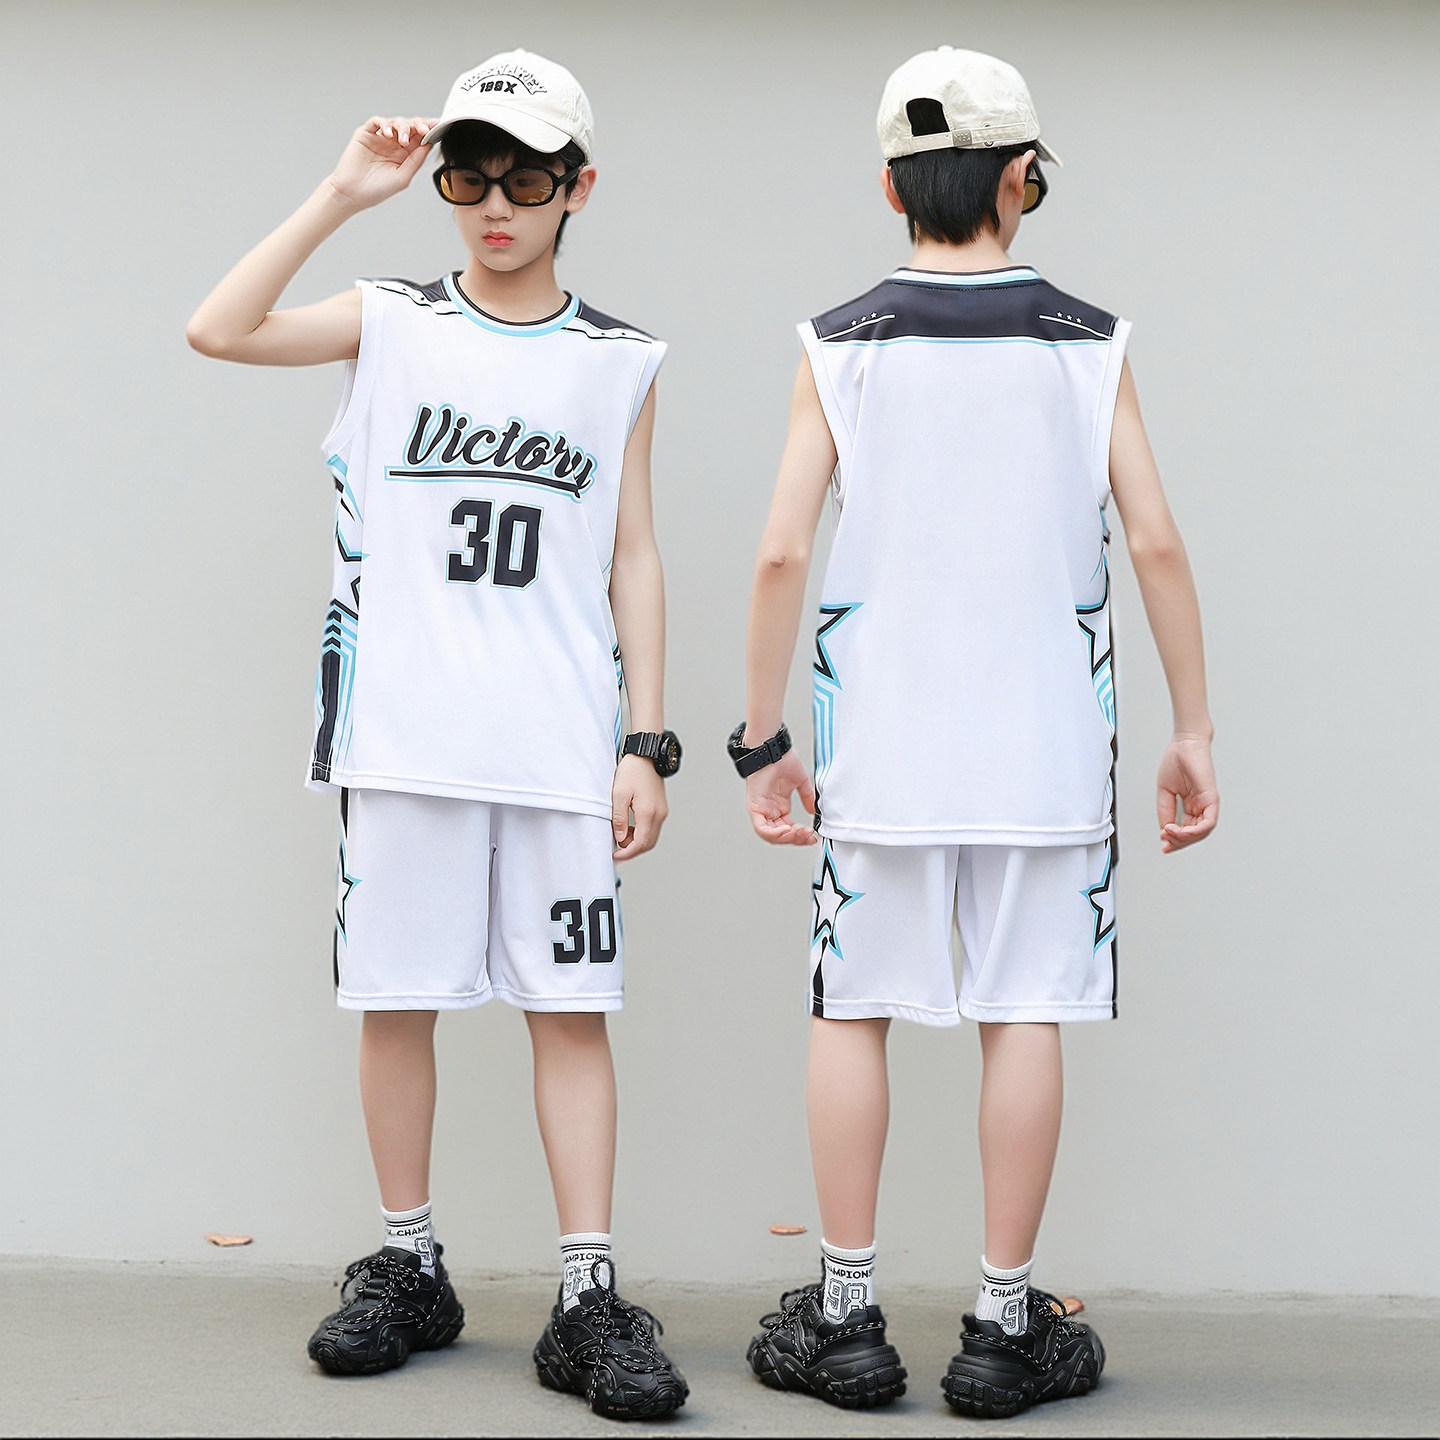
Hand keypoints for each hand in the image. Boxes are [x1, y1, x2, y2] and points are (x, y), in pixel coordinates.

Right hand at [325, 116, 435, 211]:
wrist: (352, 194)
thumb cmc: (377, 190)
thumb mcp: (404, 176)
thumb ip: (416, 160)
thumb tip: (429, 144)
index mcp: (405, 155)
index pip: (419, 139)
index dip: (429, 131)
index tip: (439, 126)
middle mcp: (393, 145)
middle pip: (410, 127)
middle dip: (419, 125)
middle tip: (424, 130)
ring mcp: (380, 138)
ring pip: (395, 122)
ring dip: (403, 127)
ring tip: (403, 140)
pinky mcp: (365, 134)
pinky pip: (377, 122)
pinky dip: (385, 124)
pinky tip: (389, 135)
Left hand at [611, 755, 667, 860]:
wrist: (646, 756)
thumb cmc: (633, 771)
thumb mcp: (619, 795)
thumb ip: (619, 819)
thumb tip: (620, 838)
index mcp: (648, 812)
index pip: (640, 843)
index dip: (627, 853)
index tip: (615, 856)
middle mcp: (659, 814)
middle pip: (648, 844)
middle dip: (632, 851)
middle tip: (617, 851)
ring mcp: (662, 812)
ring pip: (651, 837)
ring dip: (636, 842)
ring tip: (621, 837)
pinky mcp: (660, 809)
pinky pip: (652, 828)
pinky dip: (641, 834)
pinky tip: (629, 829)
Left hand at [746, 751, 817, 845]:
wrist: (772, 750)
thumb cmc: (782, 760)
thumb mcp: (801, 782)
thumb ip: (807, 798)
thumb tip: (813, 812)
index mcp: (778, 805)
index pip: (789, 828)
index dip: (800, 836)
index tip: (812, 836)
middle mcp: (769, 810)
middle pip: (781, 835)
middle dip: (796, 839)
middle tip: (808, 836)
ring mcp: (761, 809)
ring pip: (771, 835)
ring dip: (787, 838)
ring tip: (799, 833)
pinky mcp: (754, 807)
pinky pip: (762, 828)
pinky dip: (774, 834)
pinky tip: (787, 830)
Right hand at [1157, 734, 1218, 851]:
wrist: (1184, 744)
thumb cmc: (1176, 762)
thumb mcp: (1165, 792)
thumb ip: (1166, 812)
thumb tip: (1165, 830)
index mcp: (1190, 805)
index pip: (1186, 830)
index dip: (1175, 840)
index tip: (1163, 845)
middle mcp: (1201, 806)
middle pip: (1194, 834)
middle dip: (1178, 841)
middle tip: (1165, 841)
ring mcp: (1208, 803)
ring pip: (1202, 832)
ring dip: (1186, 838)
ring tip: (1170, 834)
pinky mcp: (1212, 798)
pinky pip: (1209, 822)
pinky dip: (1196, 830)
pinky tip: (1182, 830)